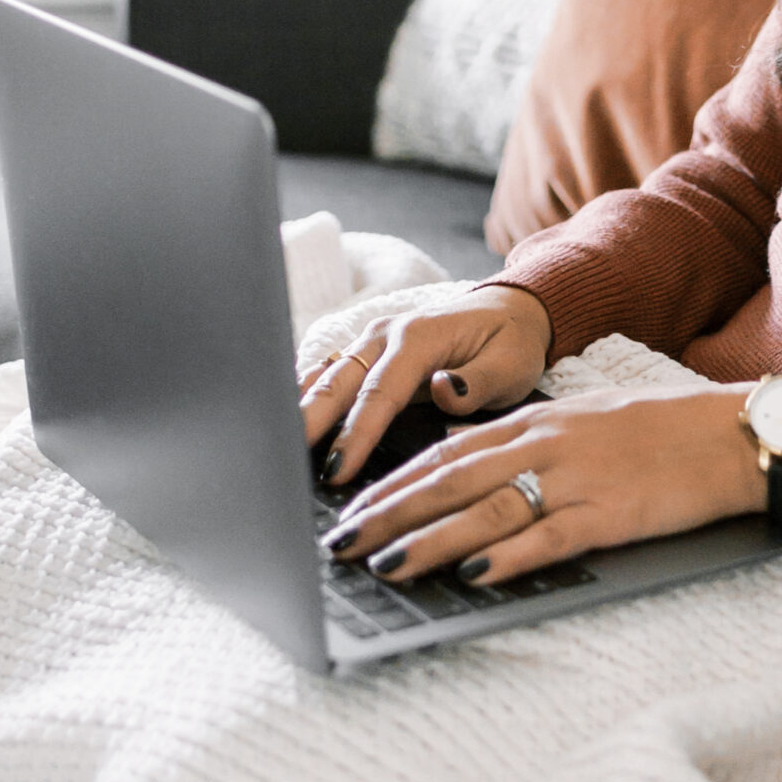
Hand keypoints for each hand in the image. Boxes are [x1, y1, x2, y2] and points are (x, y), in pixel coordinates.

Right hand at [299, 282, 553, 488]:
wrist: (511, 311)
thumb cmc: (512, 344)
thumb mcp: (512, 364)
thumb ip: (478, 381)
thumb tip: (442, 390)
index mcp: (420, 337)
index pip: (380, 391)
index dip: (355, 433)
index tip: (337, 470)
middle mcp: (386, 333)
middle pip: (337, 381)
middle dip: (308, 422)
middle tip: (281, 463)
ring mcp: (370, 339)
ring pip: (324, 376)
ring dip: (297, 409)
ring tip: (269, 446)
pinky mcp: (365, 350)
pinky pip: (327, 372)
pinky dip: (303, 395)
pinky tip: (282, 422)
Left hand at [321, 381, 766, 586]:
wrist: (728, 434)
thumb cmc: (657, 432)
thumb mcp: (583, 422)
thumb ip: (529, 444)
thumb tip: (473, 471)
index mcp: (537, 422)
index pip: (446, 452)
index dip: (392, 482)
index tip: (350, 509)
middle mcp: (546, 445)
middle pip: (450, 480)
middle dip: (388, 514)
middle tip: (341, 544)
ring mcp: (576, 479)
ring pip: (486, 510)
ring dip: (429, 540)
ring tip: (385, 566)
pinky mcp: (609, 515)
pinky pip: (548, 537)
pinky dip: (508, 556)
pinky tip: (474, 575)